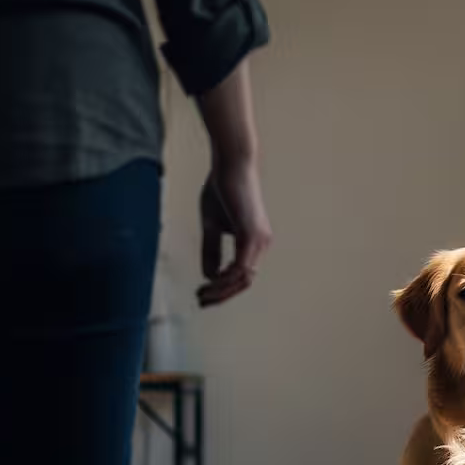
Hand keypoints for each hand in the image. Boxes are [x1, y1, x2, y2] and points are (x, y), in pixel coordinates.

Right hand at [197, 161, 271, 306]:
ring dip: (222, 290)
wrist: (230, 163)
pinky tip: (211, 282)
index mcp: (254, 242)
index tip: (203, 294)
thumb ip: (212, 250)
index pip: (243, 275)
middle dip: (223, 295)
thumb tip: (210, 276)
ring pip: (244, 278)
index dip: (224, 289)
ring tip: (202, 294)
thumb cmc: (221, 188)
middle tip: (202, 301)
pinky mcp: (252, 235)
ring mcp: (260, 240)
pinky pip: (241, 267)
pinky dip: (225, 278)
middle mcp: (262, 243)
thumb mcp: (212, 225)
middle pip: (245, 281)